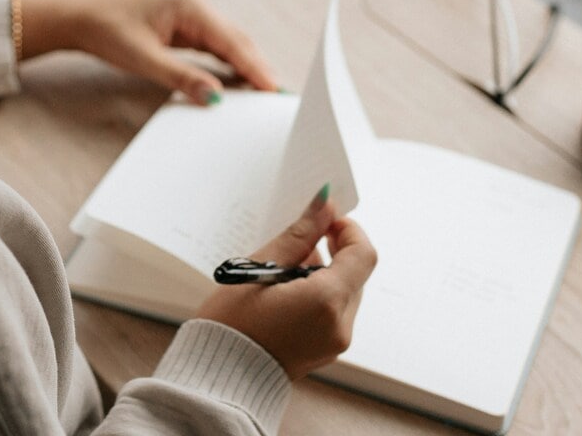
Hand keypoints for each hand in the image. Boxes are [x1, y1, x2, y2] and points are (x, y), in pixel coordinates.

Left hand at [19, 0, 277, 103]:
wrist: (83, 20)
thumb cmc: (108, 32)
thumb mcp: (143, 59)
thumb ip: (181, 77)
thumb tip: (215, 97)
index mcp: (191, 7)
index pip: (233, 41)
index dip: (257, 68)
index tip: (276, 90)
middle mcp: (197, 8)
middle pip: (238, 42)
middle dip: (260, 69)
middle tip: (280, 99)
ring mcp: (193, 18)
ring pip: (230, 45)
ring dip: (248, 69)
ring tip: (268, 96)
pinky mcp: (187, 30)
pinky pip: (217, 49)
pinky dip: (231, 66)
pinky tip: (241, 85)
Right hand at [195, 193, 376, 380]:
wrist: (218, 376)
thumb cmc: (232, 323)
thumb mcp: (260, 267)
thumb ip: (299, 235)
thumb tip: (324, 205)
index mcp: (327, 302)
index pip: (362, 254)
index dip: (348, 230)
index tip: (324, 219)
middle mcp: (340, 325)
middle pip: (355, 273)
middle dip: (332, 250)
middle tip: (300, 239)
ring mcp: (335, 342)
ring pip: (344, 291)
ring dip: (323, 273)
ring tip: (282, 270)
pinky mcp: (325, 350)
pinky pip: (333, 311)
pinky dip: (318, 294)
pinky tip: (285, 291)